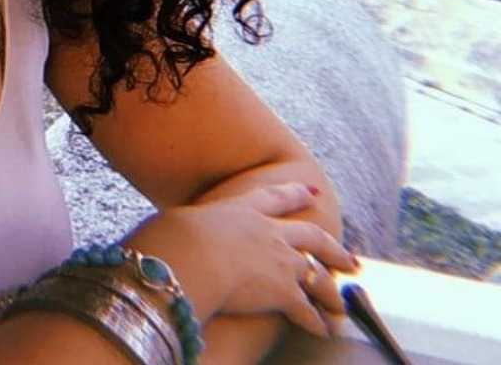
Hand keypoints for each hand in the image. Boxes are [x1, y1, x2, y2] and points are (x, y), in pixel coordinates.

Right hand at [126, 183, 356, 339]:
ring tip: (345, 302)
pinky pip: (306, 309)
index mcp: (241, 209)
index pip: (273, 197)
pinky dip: (316, 321)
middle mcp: (268, 230)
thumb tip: (169, 237)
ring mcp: (279, 259)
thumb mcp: (181, 224)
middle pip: (310, 234)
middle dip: (332, 245)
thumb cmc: (174, 238)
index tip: (311, 190)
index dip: (294, 194)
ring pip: (317, 271)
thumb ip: (186, 230)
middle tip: (350, 255)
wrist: (190, 252)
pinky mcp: (282, 290)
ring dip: (332, 290)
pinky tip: (324, 330)